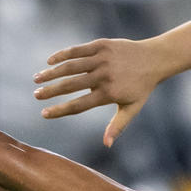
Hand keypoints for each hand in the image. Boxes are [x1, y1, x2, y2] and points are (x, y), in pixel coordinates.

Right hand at [34, 38, 170, 145]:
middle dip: (50, 91)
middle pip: (70, 85)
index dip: (59, 110)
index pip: (78, 105)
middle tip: (36, 96)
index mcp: (108, 94)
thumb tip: (106, 145)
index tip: (44, 114)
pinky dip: (61, 55)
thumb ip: (117, 126)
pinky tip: (49, 61)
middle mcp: (103, 76)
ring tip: (37, 79)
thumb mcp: (131, 108)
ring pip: (70, 66)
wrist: (154, 59)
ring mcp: (101, 59)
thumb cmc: (141, 87)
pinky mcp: (101, 45)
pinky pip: (77, 50)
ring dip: (51, 73)